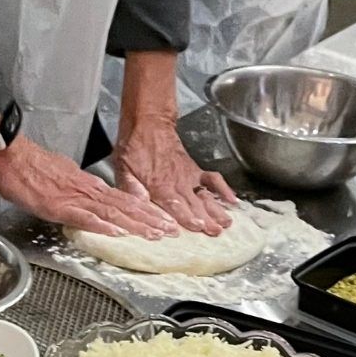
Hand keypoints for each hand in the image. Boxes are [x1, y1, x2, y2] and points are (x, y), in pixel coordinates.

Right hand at [0, 137, 178, 238]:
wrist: (7, 153)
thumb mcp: (58, 180)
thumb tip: (87, 206)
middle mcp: (86, 190)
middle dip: (151, 220)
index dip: (145, 211)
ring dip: (136, 224)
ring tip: (156, 234)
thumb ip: (75, 194)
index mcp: (87, 185)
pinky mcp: (58, 205)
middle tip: (172, 231)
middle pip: (125, 206)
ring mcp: (74, 197)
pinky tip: (117, 233)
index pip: (122, 200)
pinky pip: (84, 217)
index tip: (163, 221)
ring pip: (112, 212)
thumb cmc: (26, 166)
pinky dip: (102, 225)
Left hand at [114, 115, 237, 235]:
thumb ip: (132, 189)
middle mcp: (177, 183)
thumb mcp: (123, 170)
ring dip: (217, 210)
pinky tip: (232, 200)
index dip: (187, 217)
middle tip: (216, 231)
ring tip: (227, 223)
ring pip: (205, 196)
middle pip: (194, 205)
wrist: (148, 124)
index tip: (197, 226)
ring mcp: (188, 177)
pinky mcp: (195, 171)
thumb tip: (138, 205)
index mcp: (159, 186)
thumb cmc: (133, 149)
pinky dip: (224, 189)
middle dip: (206, 220)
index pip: (175, 205)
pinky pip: (212, 180)